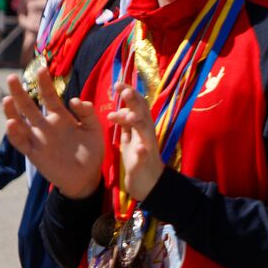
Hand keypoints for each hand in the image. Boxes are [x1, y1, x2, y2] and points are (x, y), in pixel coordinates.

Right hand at [2, 71, 104, 198]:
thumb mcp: (94, 129)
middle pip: (29, 106)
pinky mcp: (35, 153)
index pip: (50, 97)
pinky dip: (15, 133)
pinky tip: (12, 123)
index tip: (41, 68)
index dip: (45, 84)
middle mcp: (46, 126)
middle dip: (20, 92)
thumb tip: (74, 99)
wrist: (88, 177)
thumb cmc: (91, 151)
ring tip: (7, 98)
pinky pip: (22, 142)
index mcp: (61, 118)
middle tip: (12, 77)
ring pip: (20, 122)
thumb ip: (88, 113)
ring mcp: (39, 139)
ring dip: (12, 111)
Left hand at [107, 85, 165, 202]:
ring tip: (128, 115)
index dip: (130, 94)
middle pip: (142, 113)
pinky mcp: (144, 163)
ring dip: (138, 122)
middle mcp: (146, 134)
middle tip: (123, 90)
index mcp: (141, 128)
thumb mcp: (131, 138)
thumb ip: (127, 124)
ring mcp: (147, 148)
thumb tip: (122, 108)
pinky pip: (145, 157)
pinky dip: (143, 152)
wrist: (149, 184)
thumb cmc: (139, 159)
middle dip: (133, 101)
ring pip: (145, 131)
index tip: (119, 83)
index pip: (137, 106)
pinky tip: (140, 148)